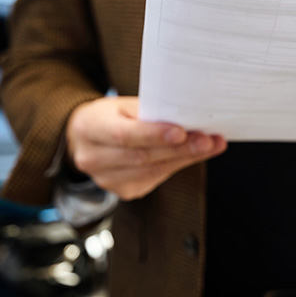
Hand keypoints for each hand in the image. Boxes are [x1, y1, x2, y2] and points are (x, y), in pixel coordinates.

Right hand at [65, 96, 226, 199]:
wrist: (85, 138)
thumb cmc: (108, 116)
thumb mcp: (122, 105)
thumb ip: (148, 112)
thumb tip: (186, 119)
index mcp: (90, 128)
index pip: (124, 135)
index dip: (154, 135)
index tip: (182, 132)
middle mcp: (94, 158)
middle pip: (142, 157)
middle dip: (180, 149)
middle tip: (208, 140)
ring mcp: (107, 179)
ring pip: (152, 171)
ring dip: (185, 159)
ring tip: (210, 146)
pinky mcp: (122, 191)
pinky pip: (154, 179)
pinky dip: (175, 166)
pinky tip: (191, 155)